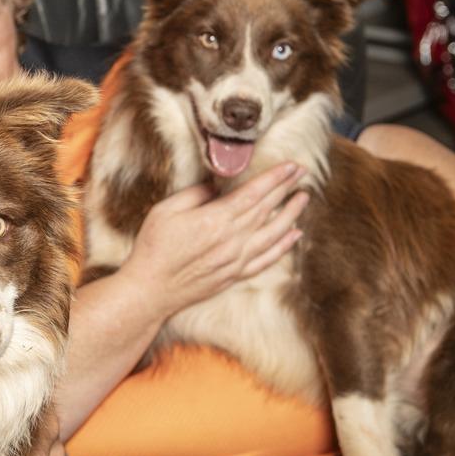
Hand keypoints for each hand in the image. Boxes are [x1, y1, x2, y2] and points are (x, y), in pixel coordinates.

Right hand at [121, 162, 309, 318]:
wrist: (151, 289)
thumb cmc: (154, 248)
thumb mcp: (166, 211)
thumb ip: (194, 195)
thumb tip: (214, 186)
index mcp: (215, 220)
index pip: (253, 194)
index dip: (274, 178)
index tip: (291, 166)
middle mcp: (232, 240)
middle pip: (266, 209)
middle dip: (286, 189)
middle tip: (302, 173)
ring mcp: (237, 260)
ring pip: (274, 233)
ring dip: (292, 214)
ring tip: (303, 198)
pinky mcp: (235, 275)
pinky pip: (267, 259)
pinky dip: (284, 246)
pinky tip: (294, 235)